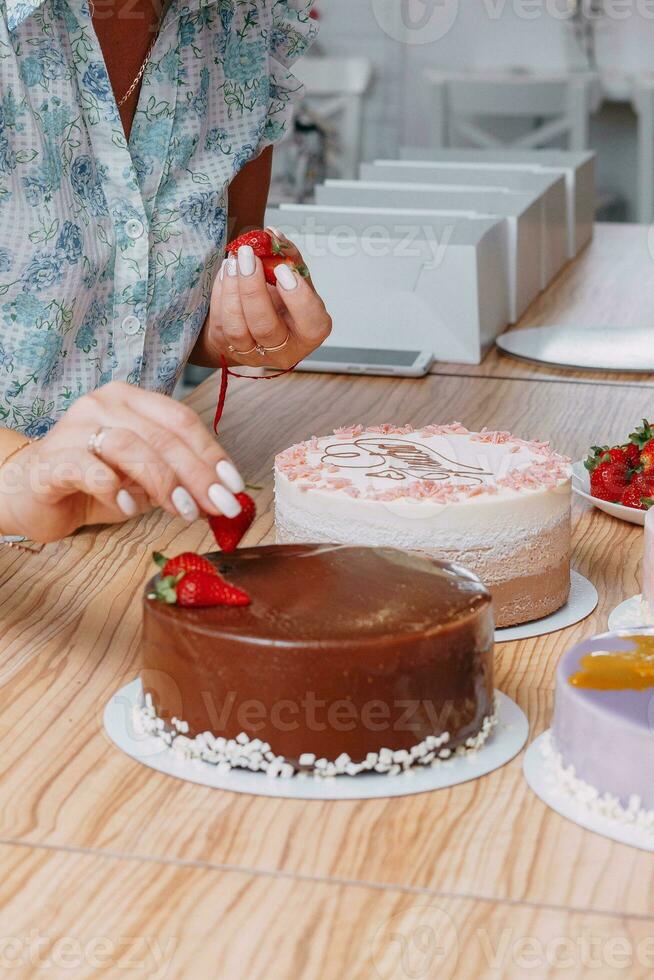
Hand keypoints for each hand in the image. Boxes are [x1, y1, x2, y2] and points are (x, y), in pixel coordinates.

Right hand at [0, 382, 245, 542]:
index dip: (212, 453)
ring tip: (183, 512)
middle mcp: (103, 404)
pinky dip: (116, 489)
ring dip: (164, 482)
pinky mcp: (54, 459)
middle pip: (162, 436)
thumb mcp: (146, 478)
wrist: (34, 493)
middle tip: (219, 506)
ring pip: (131, 447)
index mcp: (131, 400)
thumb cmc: (96, 481)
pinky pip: (90, 469)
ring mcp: (75, 427)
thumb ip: (179, 479)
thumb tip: (223, 497)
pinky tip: (132, 508)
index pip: (181, 420)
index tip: (234, 486)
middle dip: (198, 475)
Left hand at [202, 231, 331, 369]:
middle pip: (265, 327)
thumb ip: (288, 256)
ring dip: (232, 290)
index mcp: (309, 332)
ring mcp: (253, 354)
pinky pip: (220, 323)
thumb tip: (272, 235)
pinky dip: (220, 294)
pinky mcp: (228, 349)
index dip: (298, 298)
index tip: (283, 269)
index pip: (312, 324)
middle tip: (247, 255)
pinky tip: (226, 272)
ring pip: (237, 329)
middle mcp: (283, 350)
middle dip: (253, 288)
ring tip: (233, 261)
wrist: (255, 318)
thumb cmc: (281, 297)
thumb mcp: (294, 277)